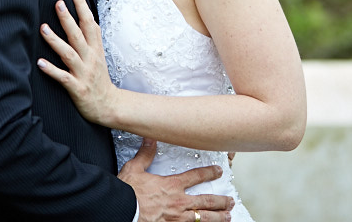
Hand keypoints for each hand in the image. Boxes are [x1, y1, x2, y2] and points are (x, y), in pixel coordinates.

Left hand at [37, 0, 118, 125]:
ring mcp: (84, 73)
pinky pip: (63, 78)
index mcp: (96, 49)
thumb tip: (87, 16)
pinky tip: (40, 63)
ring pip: (69, 54)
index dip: (82, 5)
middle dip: (68, 18)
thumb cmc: (99, 78)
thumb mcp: (99, 55)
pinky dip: (52, 70)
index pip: (90, 22)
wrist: (109, 106)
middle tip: (58, 3)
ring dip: (55, 41)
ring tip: (43, 28)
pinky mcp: (77, 88)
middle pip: (79, 35)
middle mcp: (91, 58)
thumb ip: (92, 37)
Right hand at [119, 139, 233, 221]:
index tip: (219, 171)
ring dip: (218, 217)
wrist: (121, 211)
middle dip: (221, 201)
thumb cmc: (127, 193)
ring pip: (203, 218)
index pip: (196, 176)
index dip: (209, 173)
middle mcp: (179, 202)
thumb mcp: (135, 169)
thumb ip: (145, 154)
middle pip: (206, 201)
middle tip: (230, 200)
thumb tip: (150, 138)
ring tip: (228, 217)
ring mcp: (177, 219)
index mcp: (172, 185)